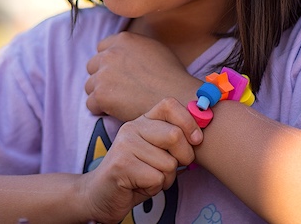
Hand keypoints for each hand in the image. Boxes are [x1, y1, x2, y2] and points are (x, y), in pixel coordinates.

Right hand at [81, 98, 203, 222]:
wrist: (101, 194)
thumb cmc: (136, 173)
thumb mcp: (157, 151)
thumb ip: (173, 140)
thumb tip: (199, 135)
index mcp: (142, 120)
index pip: (170, 104)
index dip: (189, 122)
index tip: (195, 140)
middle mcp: (132, 128)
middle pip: (175, 136)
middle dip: (182, 158)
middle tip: (169, 168)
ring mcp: (125, 145)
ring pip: (168, 163)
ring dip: (165, 178)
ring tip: (148, 178)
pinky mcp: (121, 165)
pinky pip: (156, 178)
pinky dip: (154, 188)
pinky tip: (139, 185)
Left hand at [85, 32, 201, 121]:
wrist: (177, 99)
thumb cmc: (172, 77)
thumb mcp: (154, 48)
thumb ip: (134, 47)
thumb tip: (125, 53)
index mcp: (123, 39)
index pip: (102, 48)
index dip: (109, 62)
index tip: (117, 74)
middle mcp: (110, 54)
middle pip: (93, 66)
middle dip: (102, 77)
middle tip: (117, 91)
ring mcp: (104, 74)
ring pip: (90, 86)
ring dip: (101, 94)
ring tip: (119, 103)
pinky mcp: (101, 95)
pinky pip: (91, 104)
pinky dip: (101, 110)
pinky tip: (117, 112)